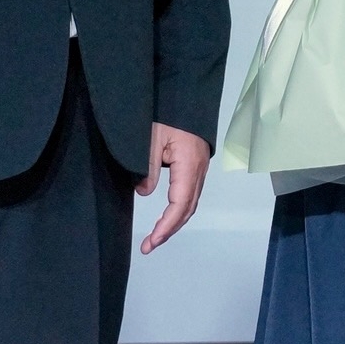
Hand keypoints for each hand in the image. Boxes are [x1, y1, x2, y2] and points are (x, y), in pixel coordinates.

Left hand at [138, 123, 210, 254]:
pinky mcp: (196, 167)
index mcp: (189, 166)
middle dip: (169, 230)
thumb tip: (144, 192)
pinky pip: (190, 195)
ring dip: (174, 222)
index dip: (166, 226)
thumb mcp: (151, 138)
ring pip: (190, 204)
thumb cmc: (168, 115)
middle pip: (188, 209)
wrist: (186, 97)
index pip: (180, 204)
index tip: (152, 241)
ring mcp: (200, 169)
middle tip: (148, 246)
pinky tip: (166, 217)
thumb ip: (148, 167)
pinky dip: (178, 210)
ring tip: (155, 237)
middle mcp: (199, 171)